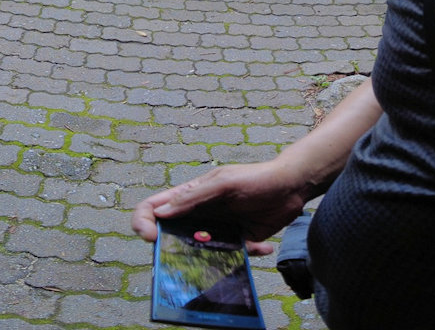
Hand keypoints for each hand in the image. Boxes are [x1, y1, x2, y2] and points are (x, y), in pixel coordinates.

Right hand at [132, 160, 310, 253]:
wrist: (291, 186)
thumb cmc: (255, 178)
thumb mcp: (223, 183)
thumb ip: (193, 197)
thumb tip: (161, 213)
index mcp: (189, 195)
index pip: (153, 207)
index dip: (143, 222)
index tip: (151, 237)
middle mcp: (198, 214)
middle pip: (173, 235)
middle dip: (177, 248)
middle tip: (198, 247)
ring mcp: (217, 229)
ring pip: (201, 252)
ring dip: (213, 256)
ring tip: (237, 244)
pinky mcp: (237, 242)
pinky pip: (231, 256)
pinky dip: (246, 254)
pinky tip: (262, 245)